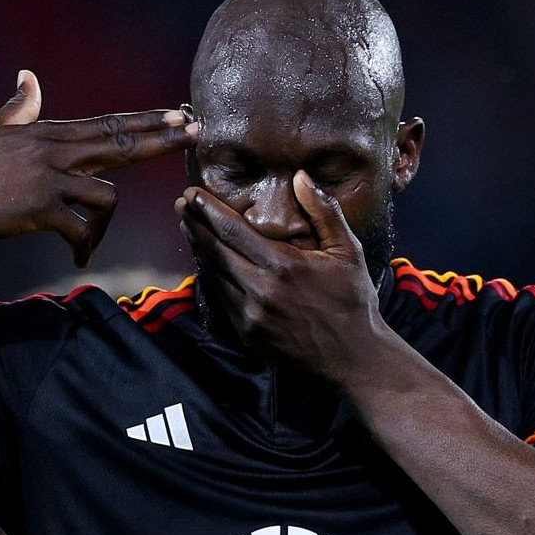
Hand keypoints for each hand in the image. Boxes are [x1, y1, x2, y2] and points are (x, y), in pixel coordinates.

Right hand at [0, 70, 198, 266]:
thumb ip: (17, 107)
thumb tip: (30, 77)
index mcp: (46, 132)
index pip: (108, 123)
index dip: (146, 120)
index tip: (179, 113)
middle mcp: (53, 149)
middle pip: (121, 142)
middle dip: (162, 139)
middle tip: (196, 132)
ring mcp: (48, 178)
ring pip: (106, 195)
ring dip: (104, 226)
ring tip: (87, 244)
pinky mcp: (39, 209)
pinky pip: (81, 229)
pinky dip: (85, 247)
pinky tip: (76, 259)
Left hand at [176, 171, 384, 378]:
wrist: (352, 358)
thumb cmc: (353, 300)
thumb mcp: (348, 251)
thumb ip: (324, 212)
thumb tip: (300, 177)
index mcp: (284, 266)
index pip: (232, 230)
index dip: (208, 210)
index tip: (192, 194)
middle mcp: (261, 290)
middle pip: (215, 251)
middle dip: (195, 224)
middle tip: (181, 205)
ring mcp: (250, 315)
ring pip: (214, 275)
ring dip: (198, 249)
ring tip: (187, 227)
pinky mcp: (247, 333)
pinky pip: (221, 298)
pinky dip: (211, 275)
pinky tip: (207, 261)